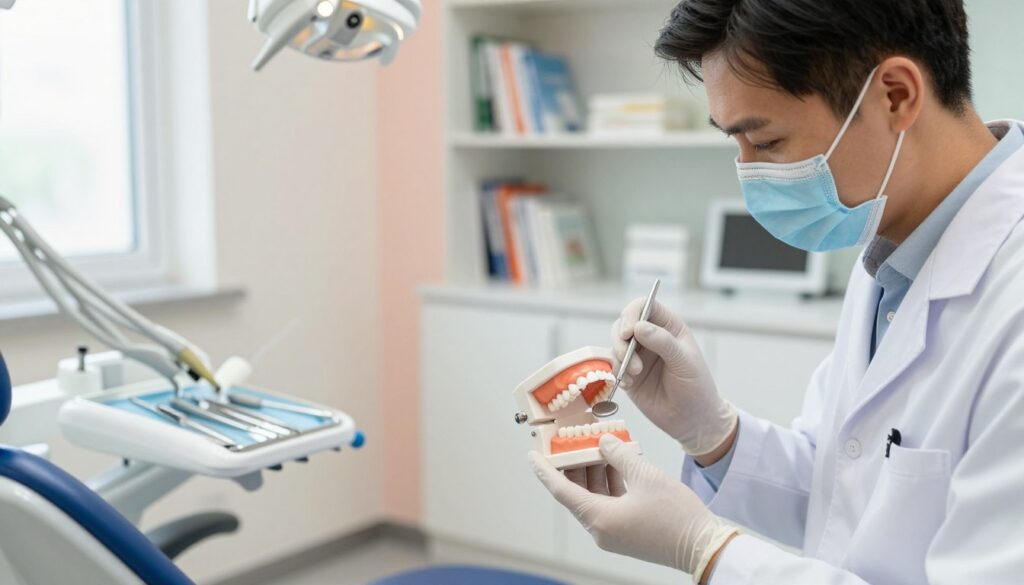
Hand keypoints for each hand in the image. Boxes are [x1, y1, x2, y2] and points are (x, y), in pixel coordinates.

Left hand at [529, 435, 738, 581]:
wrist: (703, 546)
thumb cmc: (677, 516)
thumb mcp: (646, 475)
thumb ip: (619, 455)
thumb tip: (604, 442)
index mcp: (599, 518)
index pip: (561, 491)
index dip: (544, 471)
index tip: (532, 455)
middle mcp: (601, 529)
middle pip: (576, 492)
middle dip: (574, 465)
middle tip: (571, 441)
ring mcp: (613, 533)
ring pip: (593, 497)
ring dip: (593, 472)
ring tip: (597, 445)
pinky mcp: (626, 532)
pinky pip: (608, 504)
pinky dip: (608, 483)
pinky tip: (616, 462)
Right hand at [611, 298, 736, 457]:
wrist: (691, 421)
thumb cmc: (696, 387)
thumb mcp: (684, 362)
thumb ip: (663, 343)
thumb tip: (638, 327)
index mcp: (668, 327)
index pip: (645, 306)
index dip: (633, 313)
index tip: (630, 331)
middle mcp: (651, 337)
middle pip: (624, 323)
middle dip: (621, 338)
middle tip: (627, 355)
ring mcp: (638, 355)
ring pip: (616, 343)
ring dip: (620, 356)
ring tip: (634, 373)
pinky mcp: (628, 373)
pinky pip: (614, 365)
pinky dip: (618, 372)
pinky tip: (629, 384)